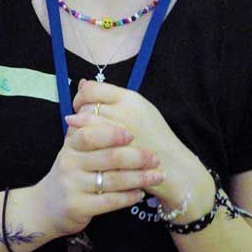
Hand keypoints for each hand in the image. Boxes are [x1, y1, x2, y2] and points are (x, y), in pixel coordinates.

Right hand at [29, 117, 163, 237]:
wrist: (49, 205)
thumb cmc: (72, 171)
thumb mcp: (74, 147)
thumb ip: (88, 125)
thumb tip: (92, 89)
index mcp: (70, 145)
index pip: (90, 135)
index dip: (112, 133)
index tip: (132, 134)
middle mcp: (69, 164)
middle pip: (107, 157)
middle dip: (136, 157)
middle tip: (155, 158)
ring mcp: (72, 186)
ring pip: (112, 180)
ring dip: (138, 178)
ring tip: (157, 176)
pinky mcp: (77, 207)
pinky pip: (108, 201)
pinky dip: (127, 197)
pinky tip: (140, 193)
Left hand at [69, 79, 212, 210]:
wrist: (173, 167)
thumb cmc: (154, 138)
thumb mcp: (138, 109)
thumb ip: (111, 97)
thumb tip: (82, 84)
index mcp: (130, 98)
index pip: (92, 89)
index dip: (81, 97)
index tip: (82, 106)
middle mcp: (124, 112)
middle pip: (86, 107)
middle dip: (79, 116)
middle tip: (79, 124)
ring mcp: (119, 133)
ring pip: (84, 127)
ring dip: (79, 131)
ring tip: (83, 137)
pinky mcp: (114, 154)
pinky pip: (88, 146)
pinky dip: (83, 147)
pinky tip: (86, 150)